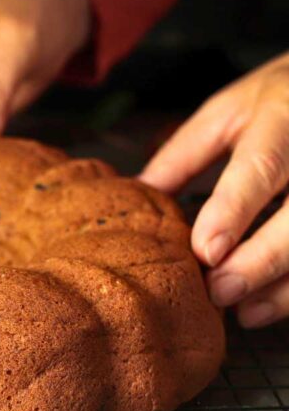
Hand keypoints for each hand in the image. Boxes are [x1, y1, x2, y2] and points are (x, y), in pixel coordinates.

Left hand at [140, 52, 288, 327]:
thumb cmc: (278, 98)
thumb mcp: (228, 112)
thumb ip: (184, 154)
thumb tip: (136, 196)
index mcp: (282, 118)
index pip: (260, 167)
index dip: (234, 211)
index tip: (206, 250)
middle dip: (261, 260)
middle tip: (218, 291)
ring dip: (287, 285)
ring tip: (246, 312)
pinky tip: (274, 307)